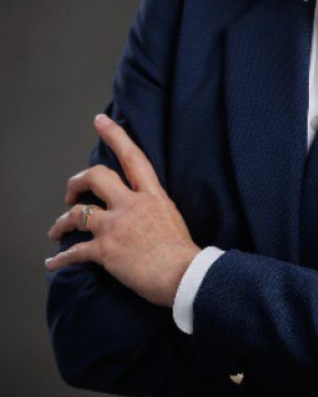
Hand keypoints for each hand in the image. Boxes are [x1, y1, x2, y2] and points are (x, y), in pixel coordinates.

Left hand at [45, 114, 200, 307]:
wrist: (184, 275)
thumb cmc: (183, 253)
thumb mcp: (171, 217)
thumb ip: (153, 208)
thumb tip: (142, 213)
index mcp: (151, 195)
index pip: (132, 157)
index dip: (115, 135)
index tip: (100, 121)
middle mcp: (131, 205)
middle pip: (96, 176)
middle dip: (77, 182)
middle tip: (72, 191)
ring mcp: (116, 226)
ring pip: (77, 213)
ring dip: (62, 222)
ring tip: (56, 230)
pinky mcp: (105, 250)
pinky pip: (75, 251)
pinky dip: (60, 259)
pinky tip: (53, 263)